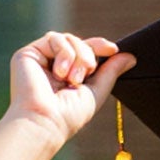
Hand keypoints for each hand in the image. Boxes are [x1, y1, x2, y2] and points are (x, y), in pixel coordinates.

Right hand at [4, 33, 129, 153]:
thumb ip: (111, 72)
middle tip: (87, 74)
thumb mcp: (97, 91)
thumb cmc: (70, 114)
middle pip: (79, 42)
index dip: (99, 46)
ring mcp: (41, 58)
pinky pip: (54, 38)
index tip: (113, 49)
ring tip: (73, 79)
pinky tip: (60, 73)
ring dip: (78, 56)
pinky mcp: (28, 53)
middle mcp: (54, 65)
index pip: (86, 51)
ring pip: (68, 38)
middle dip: (89, 55)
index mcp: (69, 73)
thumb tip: (130, 56)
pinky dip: (64, 53)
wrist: (46, 120)